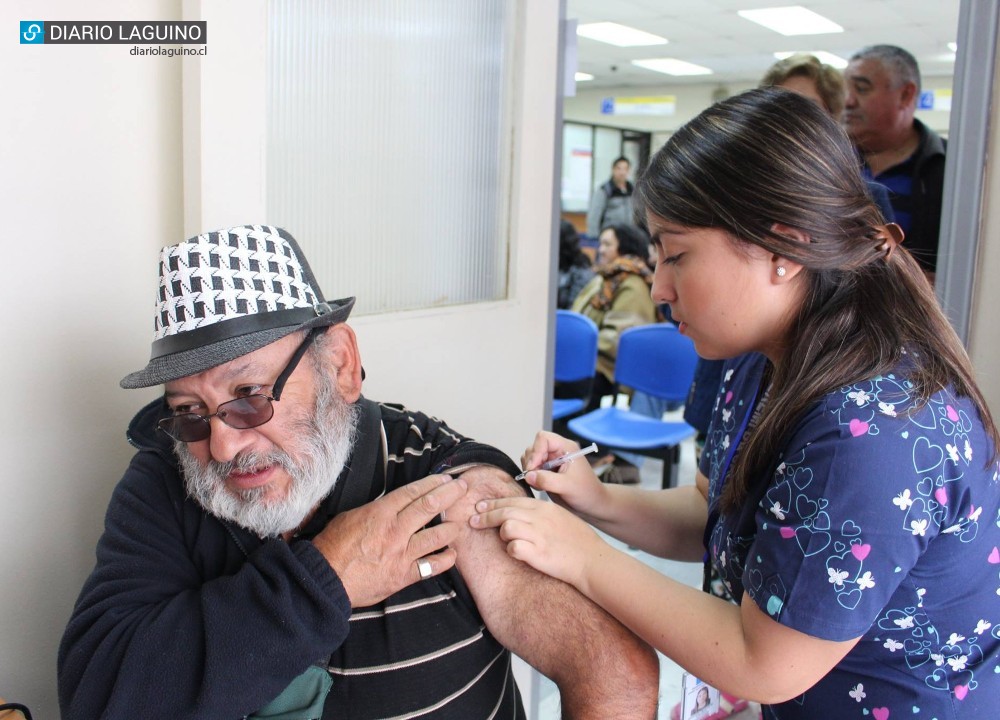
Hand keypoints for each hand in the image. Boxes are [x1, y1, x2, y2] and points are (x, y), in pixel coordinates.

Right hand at [312, 474, 467, 606]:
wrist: (326, 580)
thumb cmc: (332, 548)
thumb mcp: (350, 517)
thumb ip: (373, 511)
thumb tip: (387, 506)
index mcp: (381, 513)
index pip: (413, 492)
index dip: (432, 483)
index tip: (446, 479)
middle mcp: (395, 530)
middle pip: (429, 507)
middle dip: (449, 495)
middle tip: (463, 488)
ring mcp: (402, 553)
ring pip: (436, 535)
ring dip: (451, 528)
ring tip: (460, 523)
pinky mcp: (404, 576)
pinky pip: (432, 566)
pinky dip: (445, 559)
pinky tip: (452, 554)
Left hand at [470, 496, 602, 590]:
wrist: (592, 559)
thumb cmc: (578, 540)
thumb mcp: (560, 517)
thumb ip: (540, 512)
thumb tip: (520, 512)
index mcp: (544, 507)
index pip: (512, 500)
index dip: (493, 503)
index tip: (480, 506)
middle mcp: (539, 518)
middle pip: (504, 512)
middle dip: (485, 516)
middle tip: (473, 521)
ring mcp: (538, 535)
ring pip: (507, 526)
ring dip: (502, 534)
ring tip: (507, 540)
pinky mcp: (538, 553)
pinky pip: (514, 548)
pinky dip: (511, 551)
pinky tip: (517, 553)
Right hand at [519, 431, 605, 516]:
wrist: (591, 504)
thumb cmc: (586, 492)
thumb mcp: (567, 486)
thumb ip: (547, 480)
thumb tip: (528, 475)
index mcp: (566, 447)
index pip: (543, 438)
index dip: (536, 451)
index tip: (533, 468)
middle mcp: (557, 451)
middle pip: (534, 448)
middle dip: (531, 463)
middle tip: (535, 479)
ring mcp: (551, 461)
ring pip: (530, 458)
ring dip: (530, 471)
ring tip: (540, 484)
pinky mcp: (547, 471)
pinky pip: (532, 469)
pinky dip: (531, 477)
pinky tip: (541, 486)